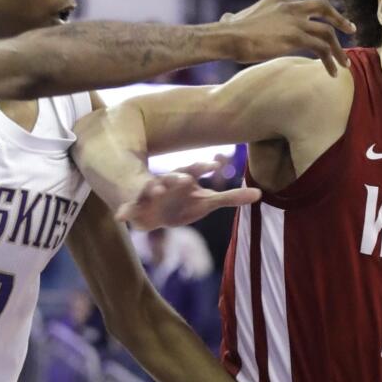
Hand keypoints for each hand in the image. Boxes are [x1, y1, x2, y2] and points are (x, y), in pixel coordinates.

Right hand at [116, 162, 260, 229]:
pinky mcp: (135, 208)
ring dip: (153, 188)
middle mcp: (166, 183)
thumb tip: (260, 194)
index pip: (195, 169)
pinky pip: (128, 209)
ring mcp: (149, 194)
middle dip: (178, 178)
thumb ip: (231, 198)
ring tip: (155, 189)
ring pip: (151, 189)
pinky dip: (124, 212)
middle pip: (173, 177)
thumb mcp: (206, 202)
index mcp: (183, 179)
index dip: (204, 167)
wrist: (149, 210)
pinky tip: (120, 217)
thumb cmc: (182, 204)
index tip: (215, 164)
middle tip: (185, 179)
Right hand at [221, 0, 353, 75]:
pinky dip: (330, 61)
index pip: (305, 6)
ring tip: (345, 64)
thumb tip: (226, 17)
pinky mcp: (296, 37)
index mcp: (278, 1)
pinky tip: (332, 72)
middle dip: (339, 19)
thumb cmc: (227, 33)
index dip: (316, 18)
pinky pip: (322, 49)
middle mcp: (290, 7)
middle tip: (351, 29)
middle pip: (323, 7)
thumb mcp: (233, 19)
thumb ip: (234, 17)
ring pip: (328, 32)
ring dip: (339, 49)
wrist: (228, 37)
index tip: (324, 27)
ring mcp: (295, 21)